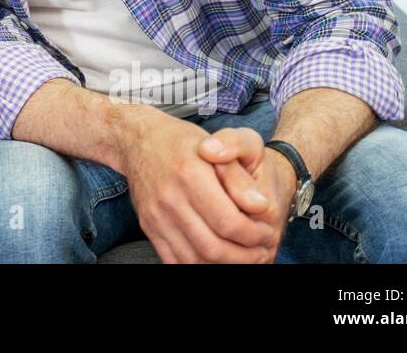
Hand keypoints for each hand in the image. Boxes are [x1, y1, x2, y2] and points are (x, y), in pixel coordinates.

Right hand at [120, 108, 276, 262]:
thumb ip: (241, 177)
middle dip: (244, 256)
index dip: (255, 235)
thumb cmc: (184, 142)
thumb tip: (261, 207)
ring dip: (224, 264)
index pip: (229, 223)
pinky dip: (199, 265)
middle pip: (212, 248)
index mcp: (190, 175)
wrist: (139, 140)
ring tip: (242, 255)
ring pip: (194, 260)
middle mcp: (169, 198)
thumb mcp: (221, 144)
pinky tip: (216, 256)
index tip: (266, 232)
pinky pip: (174, 261)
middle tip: (260, 250)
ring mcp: (155, 216)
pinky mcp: (147, 227)